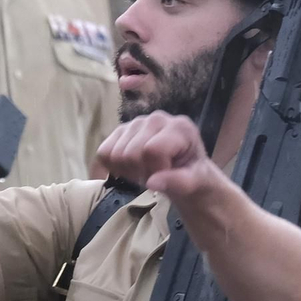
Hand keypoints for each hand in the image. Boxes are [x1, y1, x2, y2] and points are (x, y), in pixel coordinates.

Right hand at [96, 112, 221, 199]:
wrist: (187, 171)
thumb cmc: (194, 175)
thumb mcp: (196, 182)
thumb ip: (179, 182)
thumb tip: (152, 182)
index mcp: (180, 127)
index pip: (152, 151)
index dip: (155, 171)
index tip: (166, 177)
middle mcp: (157, 118)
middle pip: (130, 153)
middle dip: (141, 173)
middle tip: (156, 176)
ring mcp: (136, 122)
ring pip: (114, 154)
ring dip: (129, 171)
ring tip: (147, 171)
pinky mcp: (120, 130)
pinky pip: (103, 153)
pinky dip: (115, 167)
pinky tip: (134, 168)